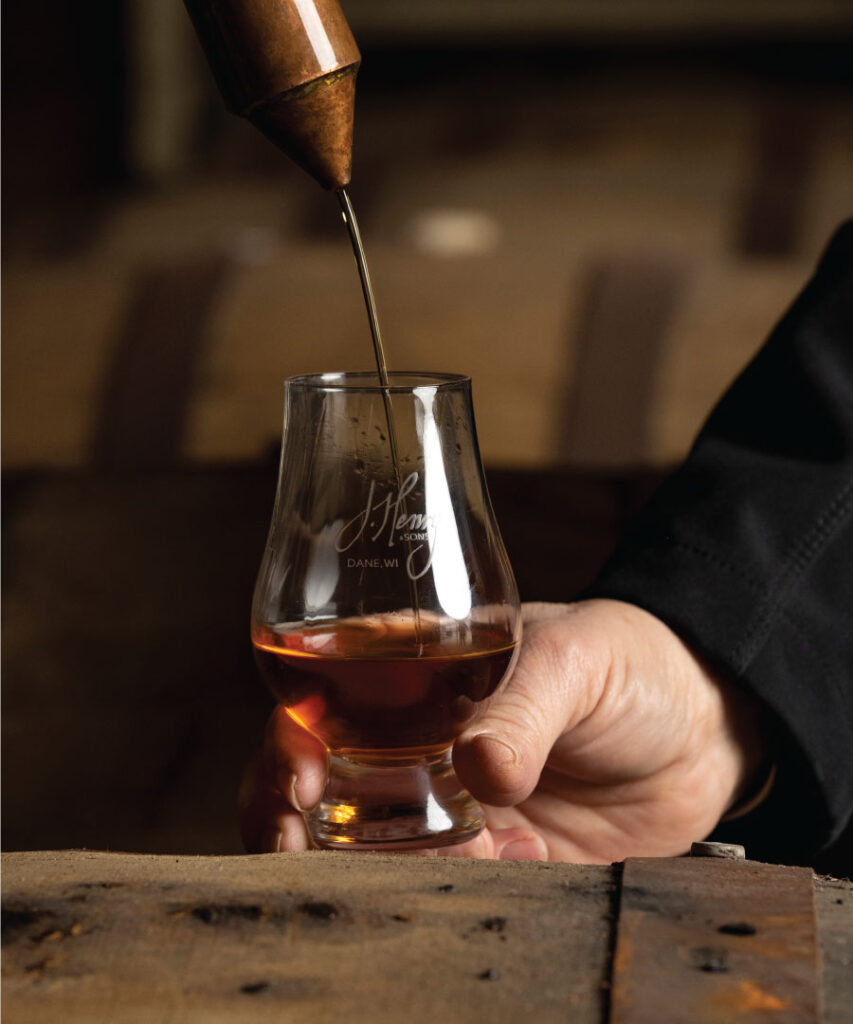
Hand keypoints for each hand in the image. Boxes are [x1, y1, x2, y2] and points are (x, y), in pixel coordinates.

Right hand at [239, 600, 764, 861]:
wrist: (705, 725)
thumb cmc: (629, 659)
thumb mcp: (574, 660)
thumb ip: (523, 709)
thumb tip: (478, 769)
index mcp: (414, 680)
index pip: (319, 709)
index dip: (287, 743)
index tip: (298, 769)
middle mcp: (416, 748)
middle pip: (319, 794)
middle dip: (291, 820)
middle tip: (301, 837)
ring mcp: (450, 810)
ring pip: (369, 854)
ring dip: (377, 868)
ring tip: (451, 855)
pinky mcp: (496, 861)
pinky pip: (447, 891)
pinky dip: (452, 893)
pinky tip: (508, 863)